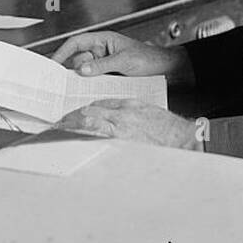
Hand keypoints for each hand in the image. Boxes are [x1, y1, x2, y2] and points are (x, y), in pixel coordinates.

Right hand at [50, 31, 192, 86]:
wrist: (165, 71)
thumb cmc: (148, 59)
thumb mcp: (124, 60)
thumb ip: (102, 65)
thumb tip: (82, 69)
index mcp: (103, 40)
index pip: (77, 42)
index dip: (63, 51)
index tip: (53, 63)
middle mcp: (101, 51)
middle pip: (78, 59)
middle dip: (71, 70)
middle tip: (61, 82)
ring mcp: (104, 65)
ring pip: (84, 73)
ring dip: (80, 80)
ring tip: (73, 90)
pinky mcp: (108, 77)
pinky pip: (93, 81)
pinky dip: (89, 87)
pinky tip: (86, 93)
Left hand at [54, 99, 204, 149]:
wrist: (183, 137)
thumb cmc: (168, 130)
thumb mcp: (148, 116)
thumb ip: (131, 118)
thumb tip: (117, 124)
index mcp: (129, 105)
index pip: (99, 104)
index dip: (85, 110)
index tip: (75, 115)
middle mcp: (122, 113)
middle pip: (90, 111)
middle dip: (73, 117)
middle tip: (59, 123)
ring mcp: (121, 126)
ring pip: (89, 121)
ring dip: (72, 125)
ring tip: (59, 130)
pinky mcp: (121, 138)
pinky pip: (96, 134)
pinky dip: (81, 134)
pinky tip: (71, 138)